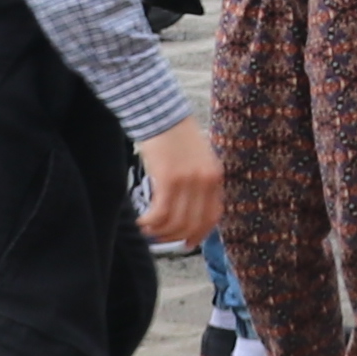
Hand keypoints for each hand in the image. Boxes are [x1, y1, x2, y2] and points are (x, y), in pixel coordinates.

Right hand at [131, 117, 221, 248]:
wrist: (160, 112)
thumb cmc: (174, 136)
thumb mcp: (197, 159)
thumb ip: (197, 183)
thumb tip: (187, 212)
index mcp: (215, 176)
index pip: (213, 216)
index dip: (199, 234)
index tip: (186, 243)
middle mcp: (205, 181)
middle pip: (193, 224)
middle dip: (175, 237)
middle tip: (159, 239)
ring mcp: (188, 181)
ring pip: (176, 222)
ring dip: (159, 232)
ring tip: (147, 229)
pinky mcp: (168, 179)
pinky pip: (160, 213)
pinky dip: (150, 222)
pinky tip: (141, 220)